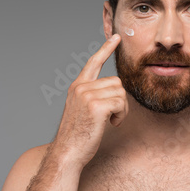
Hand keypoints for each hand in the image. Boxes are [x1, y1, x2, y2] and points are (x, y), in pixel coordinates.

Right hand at [50, 34, 127, 167]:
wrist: (68, 152)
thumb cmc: (78, 135)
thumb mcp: (82, 109)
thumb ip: (93, 95)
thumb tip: (114, 88)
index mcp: (77, 86)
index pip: (94, 62)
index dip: (106, 49)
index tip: (117, 38)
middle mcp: (81, 87)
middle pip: (116, 82)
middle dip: (119, 100)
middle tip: (112, 116)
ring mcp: (87, 96)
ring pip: (120, 92)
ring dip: (121, 109)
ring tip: (109, 121)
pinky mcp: (96, 106)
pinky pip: (121, 103)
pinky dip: (121, 115)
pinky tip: (111, 124)